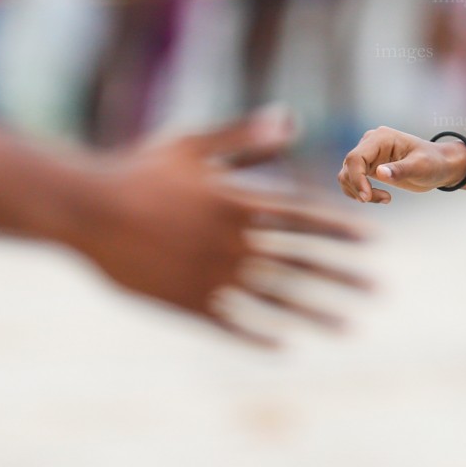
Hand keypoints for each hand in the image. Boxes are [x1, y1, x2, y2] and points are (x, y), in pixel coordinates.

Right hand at [68, 109, 371, 346]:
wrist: (84, 210)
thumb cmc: (139, 170)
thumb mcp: (193, 146)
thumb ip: (244, 138)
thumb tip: (289, 120)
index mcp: (240, 204)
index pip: (305, 219)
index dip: (343, 230)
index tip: (376, 243)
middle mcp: (233, 243)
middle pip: (302, 263)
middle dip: (345, 278)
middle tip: (381, 292)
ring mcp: (211, 276)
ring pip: (275, 299)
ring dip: (316, 314)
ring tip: (349, 327)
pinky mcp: (185, 302)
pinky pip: (231, 323)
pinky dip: (260, 335)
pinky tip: (286, 346)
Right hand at [337, 126, 465, 201]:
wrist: (440, 165)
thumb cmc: (434, 163)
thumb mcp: (421, 167)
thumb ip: (401, 169)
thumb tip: (379, 173)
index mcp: (381, 138)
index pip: (355, 158)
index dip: (356, 179)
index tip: (367, 197)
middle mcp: (370, 143)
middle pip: (348, 168)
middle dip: (360, 188)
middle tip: (384, 200)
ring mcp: (368, 154)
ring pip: (347, 176)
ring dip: (360, 192)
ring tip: (385, 199)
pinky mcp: (369, 166)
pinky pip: (353, 181)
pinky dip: (361, 193)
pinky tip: (381, 198)